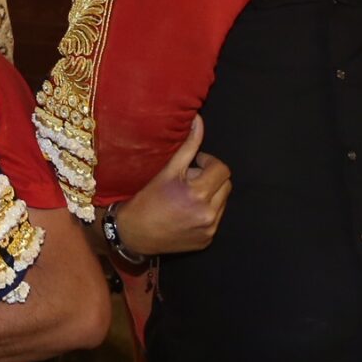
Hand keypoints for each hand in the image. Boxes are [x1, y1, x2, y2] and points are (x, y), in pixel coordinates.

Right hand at [109, 115, 231, 256]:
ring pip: (223, 201)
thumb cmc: (148, 199)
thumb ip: (188, 146)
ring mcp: (209, 229)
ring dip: (211, 194)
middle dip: (212, 178)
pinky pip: (217, 218)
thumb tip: (199, 121)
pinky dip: (207, 211)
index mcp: (198, 194)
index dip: (209, 162)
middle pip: (226, 185)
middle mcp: (207, 214)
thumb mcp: (168, 170)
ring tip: (189, 195)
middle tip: (191, 179)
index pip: (222, 170)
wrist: (135, 233)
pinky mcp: (207, 240)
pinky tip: (188, 211)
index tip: (196, 162)